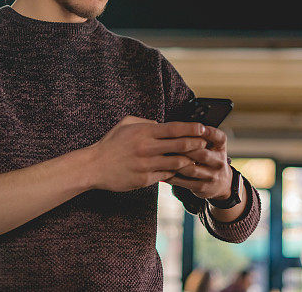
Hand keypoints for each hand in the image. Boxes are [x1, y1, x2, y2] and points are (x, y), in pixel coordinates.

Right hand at [88, 115, 207, 191]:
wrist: (94, 167)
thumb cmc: (110, 144)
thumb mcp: (126, 124)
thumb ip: (145, 122)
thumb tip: (162, 123)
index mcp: (144, 132)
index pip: (174, 128)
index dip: (191, 128)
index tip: (203, 128)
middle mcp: (147, 148)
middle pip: (180, 145)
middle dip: (197, 144)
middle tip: (206, 144)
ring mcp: (147, 165)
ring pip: (177, 163)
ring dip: (190, 161)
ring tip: (199, 159)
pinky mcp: (145, 179)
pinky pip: (166, 176)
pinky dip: (176, 173)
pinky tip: (183, 172)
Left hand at [163, 125, 232, 199]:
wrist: (221, 183)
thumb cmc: (210, 157)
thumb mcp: (211, 145)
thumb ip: (199, 135)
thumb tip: (177, 126)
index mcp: (220, 147)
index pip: (218, 137)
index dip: (208, 132)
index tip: (198, 128)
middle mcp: (219, 161)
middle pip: (202, 154)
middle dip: (184, 149)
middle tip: (167, 143)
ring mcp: (212, 176)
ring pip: (192, 169)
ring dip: (176, 164)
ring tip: (162, 158)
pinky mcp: (203, 187)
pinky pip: (185, 182)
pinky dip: (173, 177)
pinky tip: (163, 172)